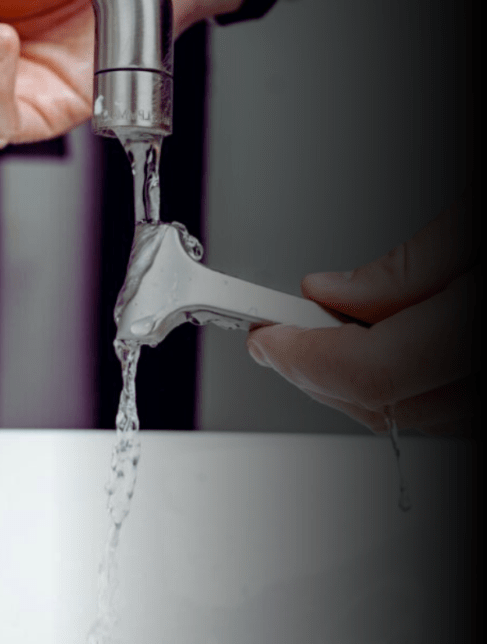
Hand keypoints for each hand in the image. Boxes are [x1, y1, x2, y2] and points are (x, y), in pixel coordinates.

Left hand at [246, 188, 478, 434]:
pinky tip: (378, 357)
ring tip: (318, 343)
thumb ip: (411, 266)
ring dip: (352, 387)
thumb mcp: (485, 216)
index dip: (305, 358)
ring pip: (418, 420)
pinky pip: (450, 412)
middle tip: (279, 338)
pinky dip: (401, 392)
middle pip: (389, 407)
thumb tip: (333, 295)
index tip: (266, 336)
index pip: (377, 373)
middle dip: (317, 375)